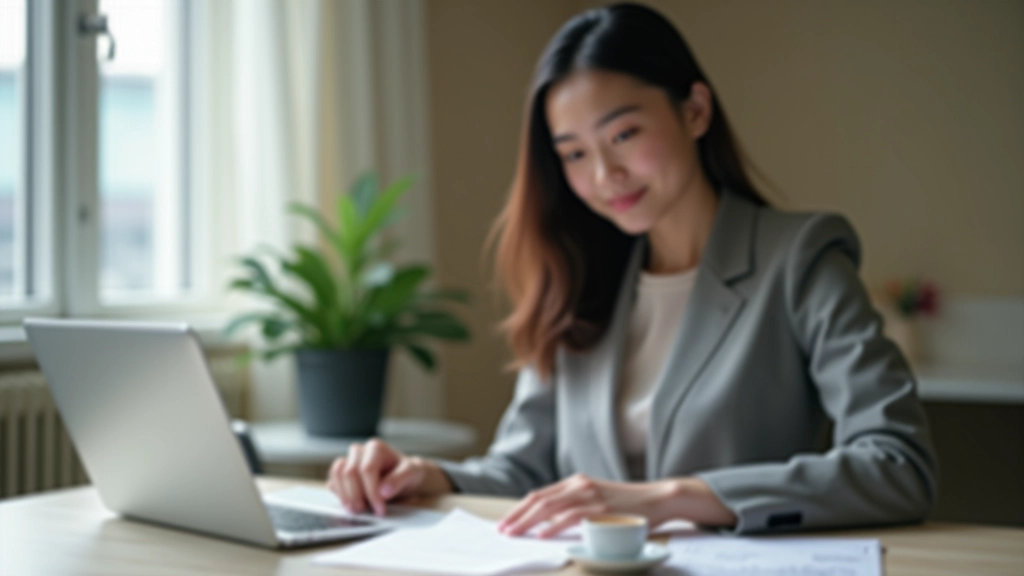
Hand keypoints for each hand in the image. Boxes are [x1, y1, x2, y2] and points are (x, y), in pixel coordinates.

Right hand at [326, 438, 452, 515]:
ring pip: (337, 475)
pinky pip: (333, 482)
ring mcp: (349, 461)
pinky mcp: (341, 474)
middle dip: (357, 496)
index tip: (379, 508)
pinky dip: (340, 495)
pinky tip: (352, 504)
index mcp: (376, 448)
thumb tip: (383, 490)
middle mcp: (359, 452)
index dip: (371, 492)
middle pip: (349, 473)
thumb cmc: (407, 473)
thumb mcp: (412, 474)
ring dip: (345, 496)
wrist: (404, 478)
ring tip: (358, 510)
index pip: (367, 470)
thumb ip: (399, 480)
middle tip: (366, 512)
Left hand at [496, 474, 735, 537]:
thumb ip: (575, 508)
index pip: (539, 495)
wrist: (658, 498)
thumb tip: (550, 524)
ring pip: (550, 506)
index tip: (505, 523)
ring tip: (514, 533)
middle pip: (539, 499)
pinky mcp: (602, 507)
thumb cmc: (628, 505)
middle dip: (517, 516)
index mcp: (575, 482)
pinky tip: (541, 534)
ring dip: (528, 521)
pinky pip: (571, 516)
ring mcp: (590, 494)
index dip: (519, 509)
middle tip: (502, 530)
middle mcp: (579, 484)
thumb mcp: (597, 501)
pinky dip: (553, 526)